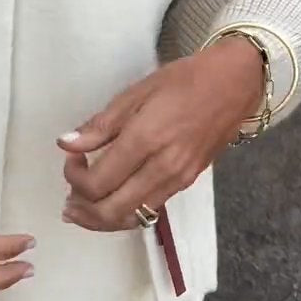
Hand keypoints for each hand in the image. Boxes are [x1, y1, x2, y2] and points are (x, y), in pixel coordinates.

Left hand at [56, 36, 264, 232]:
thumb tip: (66, 144)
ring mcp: (176, 180)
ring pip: (130, 219)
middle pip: (110, 211)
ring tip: (81, 207)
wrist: (234, 85)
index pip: (96, 182)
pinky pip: (148, 211)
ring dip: (100, 219)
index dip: (74, 177)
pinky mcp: (185, 184)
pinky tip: (111, 201)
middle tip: (68, 194)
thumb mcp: (136, 93)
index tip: (71, 157)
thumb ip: (100, 125)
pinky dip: (124, 213)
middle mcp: (161, 168)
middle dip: (81, 209)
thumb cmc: (184, 81)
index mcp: (144, 140)